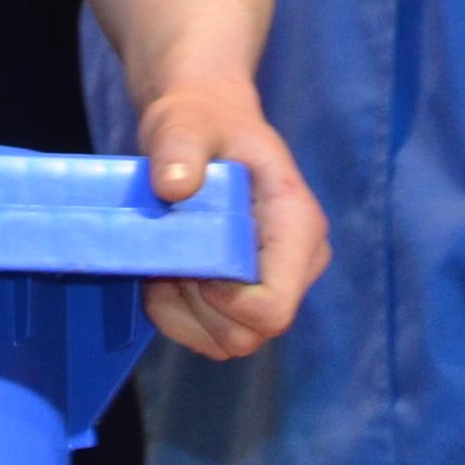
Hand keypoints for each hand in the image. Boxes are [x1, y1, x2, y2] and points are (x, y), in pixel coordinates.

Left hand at [136, 81, 330, 360]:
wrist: (203, 126)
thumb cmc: (200, 121)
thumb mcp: (184, 122)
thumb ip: (179, 147)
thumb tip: (173, 186)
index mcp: (298, 227)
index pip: (274, 308)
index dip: (224, 301)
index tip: (189, 264)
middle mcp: (299, 264)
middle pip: (248, 334)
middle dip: (197, 304)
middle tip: (172, 254)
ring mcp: (276, 285)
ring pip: (228, 342)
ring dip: (183, 310)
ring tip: (167, 258)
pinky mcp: (249, 298)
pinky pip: (211, 338)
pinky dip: (178, 315)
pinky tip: (165, 274)